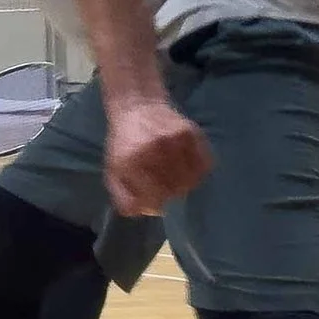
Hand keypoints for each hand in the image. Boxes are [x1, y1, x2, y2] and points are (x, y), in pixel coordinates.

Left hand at [104, 96, 211, 217]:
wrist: (137, 106)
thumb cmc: (125, 143)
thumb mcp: (114, 170)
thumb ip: (124, 196)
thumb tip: (144, 212)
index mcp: (130, 161)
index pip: (152, 199)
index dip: (154, 204)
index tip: (153, 199)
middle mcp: (154, 150)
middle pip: (174, 191)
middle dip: (169, 194)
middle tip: (164, 186)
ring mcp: (174, 141)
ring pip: (191, 181)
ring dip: (185, 184)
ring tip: (174, 175)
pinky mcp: (191, 133)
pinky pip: (205, 164)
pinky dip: (199, 171)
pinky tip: (187, 165)